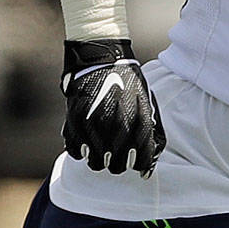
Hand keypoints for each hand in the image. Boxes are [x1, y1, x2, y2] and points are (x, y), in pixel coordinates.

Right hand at [60, 39, 165, 175]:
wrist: (102, 60)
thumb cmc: (129, 84)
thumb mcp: (148, 105)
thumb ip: (153, 133)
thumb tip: (152, 164)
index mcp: (139, 122)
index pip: (142, 161)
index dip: (141, 166)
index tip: (138, 165)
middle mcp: (117, 126)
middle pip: (117, 167)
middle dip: (120, 164)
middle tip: (119, 156)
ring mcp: (95, 125)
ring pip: (96, 163)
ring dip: (101, 159)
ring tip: (103, 149)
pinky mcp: (75, 121)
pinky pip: (76, 151)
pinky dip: (82, 150)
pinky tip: (88, 142)